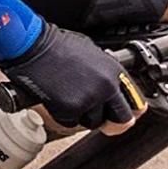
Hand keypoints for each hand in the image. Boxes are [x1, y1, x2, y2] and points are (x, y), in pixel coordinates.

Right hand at [1, 24, 143, 132]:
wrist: (31, 46)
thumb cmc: (55, 45)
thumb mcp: (90, 51)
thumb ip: (105, 71)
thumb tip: (112, 88)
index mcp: (114, 71)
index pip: (136, 102)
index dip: (129, 110)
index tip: (121, 113)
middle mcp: (106, 87)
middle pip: (123, 119)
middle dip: (112, 121)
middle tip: (101, 119)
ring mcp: (89, 99)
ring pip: (94, 122)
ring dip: (82, 115)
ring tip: (68, 97)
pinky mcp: (70, 109)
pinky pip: (71, 122)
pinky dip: (63, 115)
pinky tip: (56, 98)